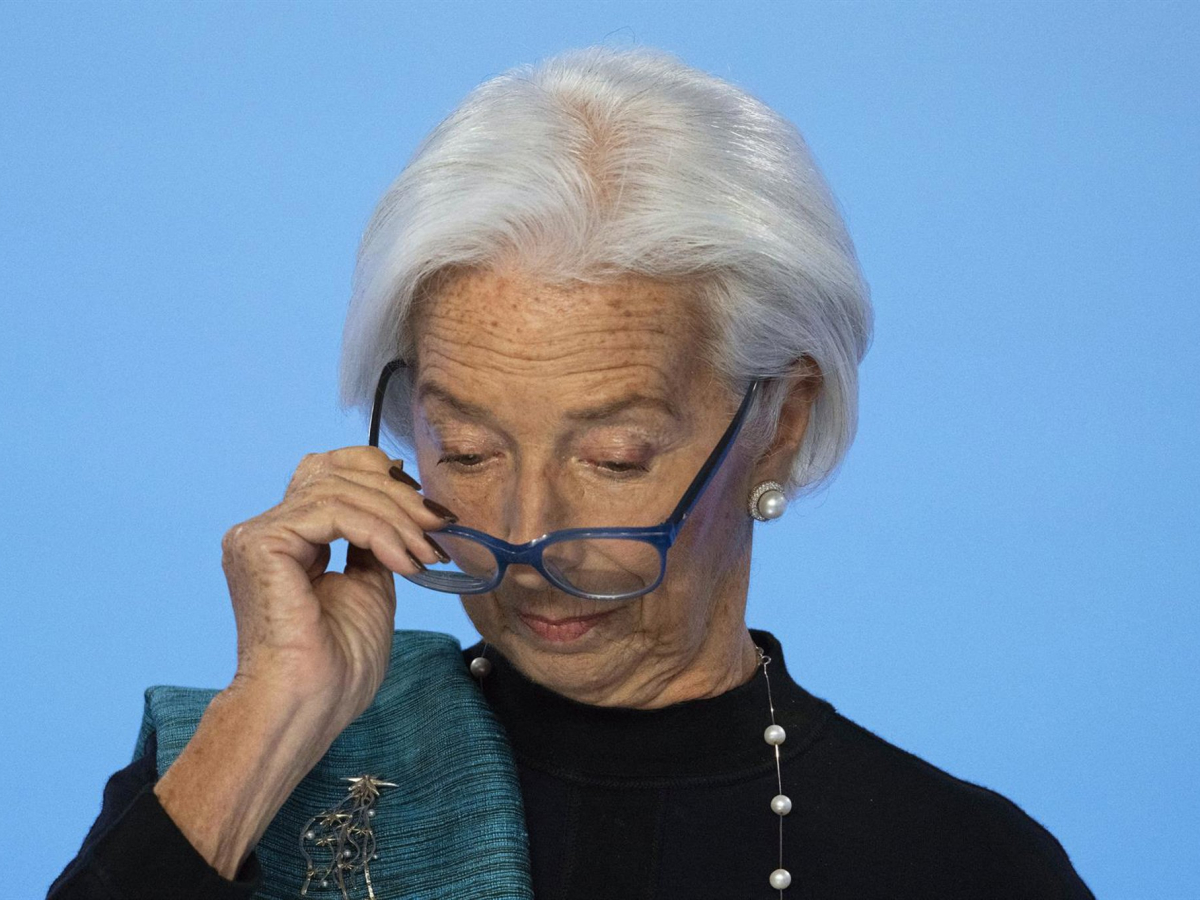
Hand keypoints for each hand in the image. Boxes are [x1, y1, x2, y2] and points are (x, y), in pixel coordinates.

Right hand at [219, 446, 454, 732]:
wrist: (308, 707)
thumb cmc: (337, 666)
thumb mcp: (371, 586)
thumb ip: (376, 542)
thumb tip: (403, 503)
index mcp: (288, 539)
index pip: (330, 473)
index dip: (382, 477)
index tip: (429, 510)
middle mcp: (267, 530)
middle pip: (336, 472)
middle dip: (398, 495)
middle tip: (439, 527)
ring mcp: (259, 534)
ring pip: (340, 489)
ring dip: (397, 518)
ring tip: (426, 554)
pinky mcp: (262, 543)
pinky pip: (334, 512)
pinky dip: (378, 531)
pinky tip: (402, 561)